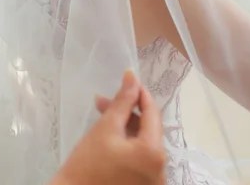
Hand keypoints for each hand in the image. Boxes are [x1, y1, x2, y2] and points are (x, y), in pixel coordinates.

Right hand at [51, 71, 165, 184]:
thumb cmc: (88, 164)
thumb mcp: (105, 128)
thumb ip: (122, 101)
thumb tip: (133, 75)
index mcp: (155, 154)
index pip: (153, 114)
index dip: (140, 94)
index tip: (127, 80)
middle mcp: (161, 171)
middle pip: (148, 130)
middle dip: (127, 112)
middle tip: (102, 101)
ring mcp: (153, 183)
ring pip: (142, 144)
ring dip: (125, 127)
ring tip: (101, 116)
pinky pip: (139, 159)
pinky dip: (127, 145)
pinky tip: (109, 137)